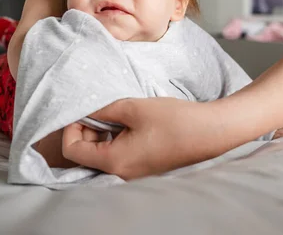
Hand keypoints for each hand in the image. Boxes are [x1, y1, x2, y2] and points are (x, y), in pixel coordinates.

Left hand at [61, 98, 224, 179]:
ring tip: (118, 113)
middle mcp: (120, 174)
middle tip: (101, 108)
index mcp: (114, 161)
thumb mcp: (133, 107)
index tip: (83, 110)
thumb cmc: (174, 120)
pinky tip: (131, 123)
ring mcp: (133, 174)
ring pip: (102, 155)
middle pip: (86, 154)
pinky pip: (119, 156)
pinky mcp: (144, 169)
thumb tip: (84, 109)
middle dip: (87, 129)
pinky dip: (117, 139)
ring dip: (103, 133)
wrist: (211, 132)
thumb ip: (103, 109)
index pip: (72, 150)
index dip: (71, 127)